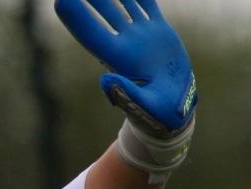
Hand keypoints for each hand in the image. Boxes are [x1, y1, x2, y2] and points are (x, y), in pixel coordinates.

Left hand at [56, 0, 196, 136]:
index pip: (90, 33)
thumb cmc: (157, 115)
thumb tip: (103, 78)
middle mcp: (124, 42)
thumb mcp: (143, 108)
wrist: (175, 110)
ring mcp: (140, 34)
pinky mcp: (157, 31)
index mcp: (116, 59)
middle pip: (102, 10)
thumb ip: (124, 94)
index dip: (75, 16)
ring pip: (122, 2)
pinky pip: (147, 3)